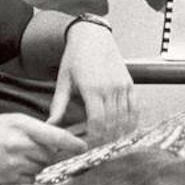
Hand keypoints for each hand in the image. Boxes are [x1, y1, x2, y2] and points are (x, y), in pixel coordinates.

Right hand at [0, 113, 86, 182]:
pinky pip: (31, 181)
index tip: (84, 147)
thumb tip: (59, 140)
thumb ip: (34, 128)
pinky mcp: (8, 181)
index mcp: (20, 125)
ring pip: (41, 168)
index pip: (55, 135)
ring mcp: (13, 164)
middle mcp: (18, 144)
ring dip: (37, 165)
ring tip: (17, 157)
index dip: (72, 143)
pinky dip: (27, 176)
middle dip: (47, 153)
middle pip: (50, 154)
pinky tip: (12, 168)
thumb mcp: (9, 120)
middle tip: (29, 148)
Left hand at [48, 22, 137, 144]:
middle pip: (112, 123)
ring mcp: (122, 85)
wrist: (93, 36)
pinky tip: (125, 130)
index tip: (88, 145)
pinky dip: (131, 121)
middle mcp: (110, 88)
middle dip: (105, 139)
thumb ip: (59, 105)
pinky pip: (134, 107)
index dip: (94, 138)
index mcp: (92, 88)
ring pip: (124, 118)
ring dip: (118, 132)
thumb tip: (49, 125)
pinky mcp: (130, 84)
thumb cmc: (76, 57)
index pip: (97, 122)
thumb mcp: (63, 80)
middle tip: (97, 148)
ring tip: (109, 142)